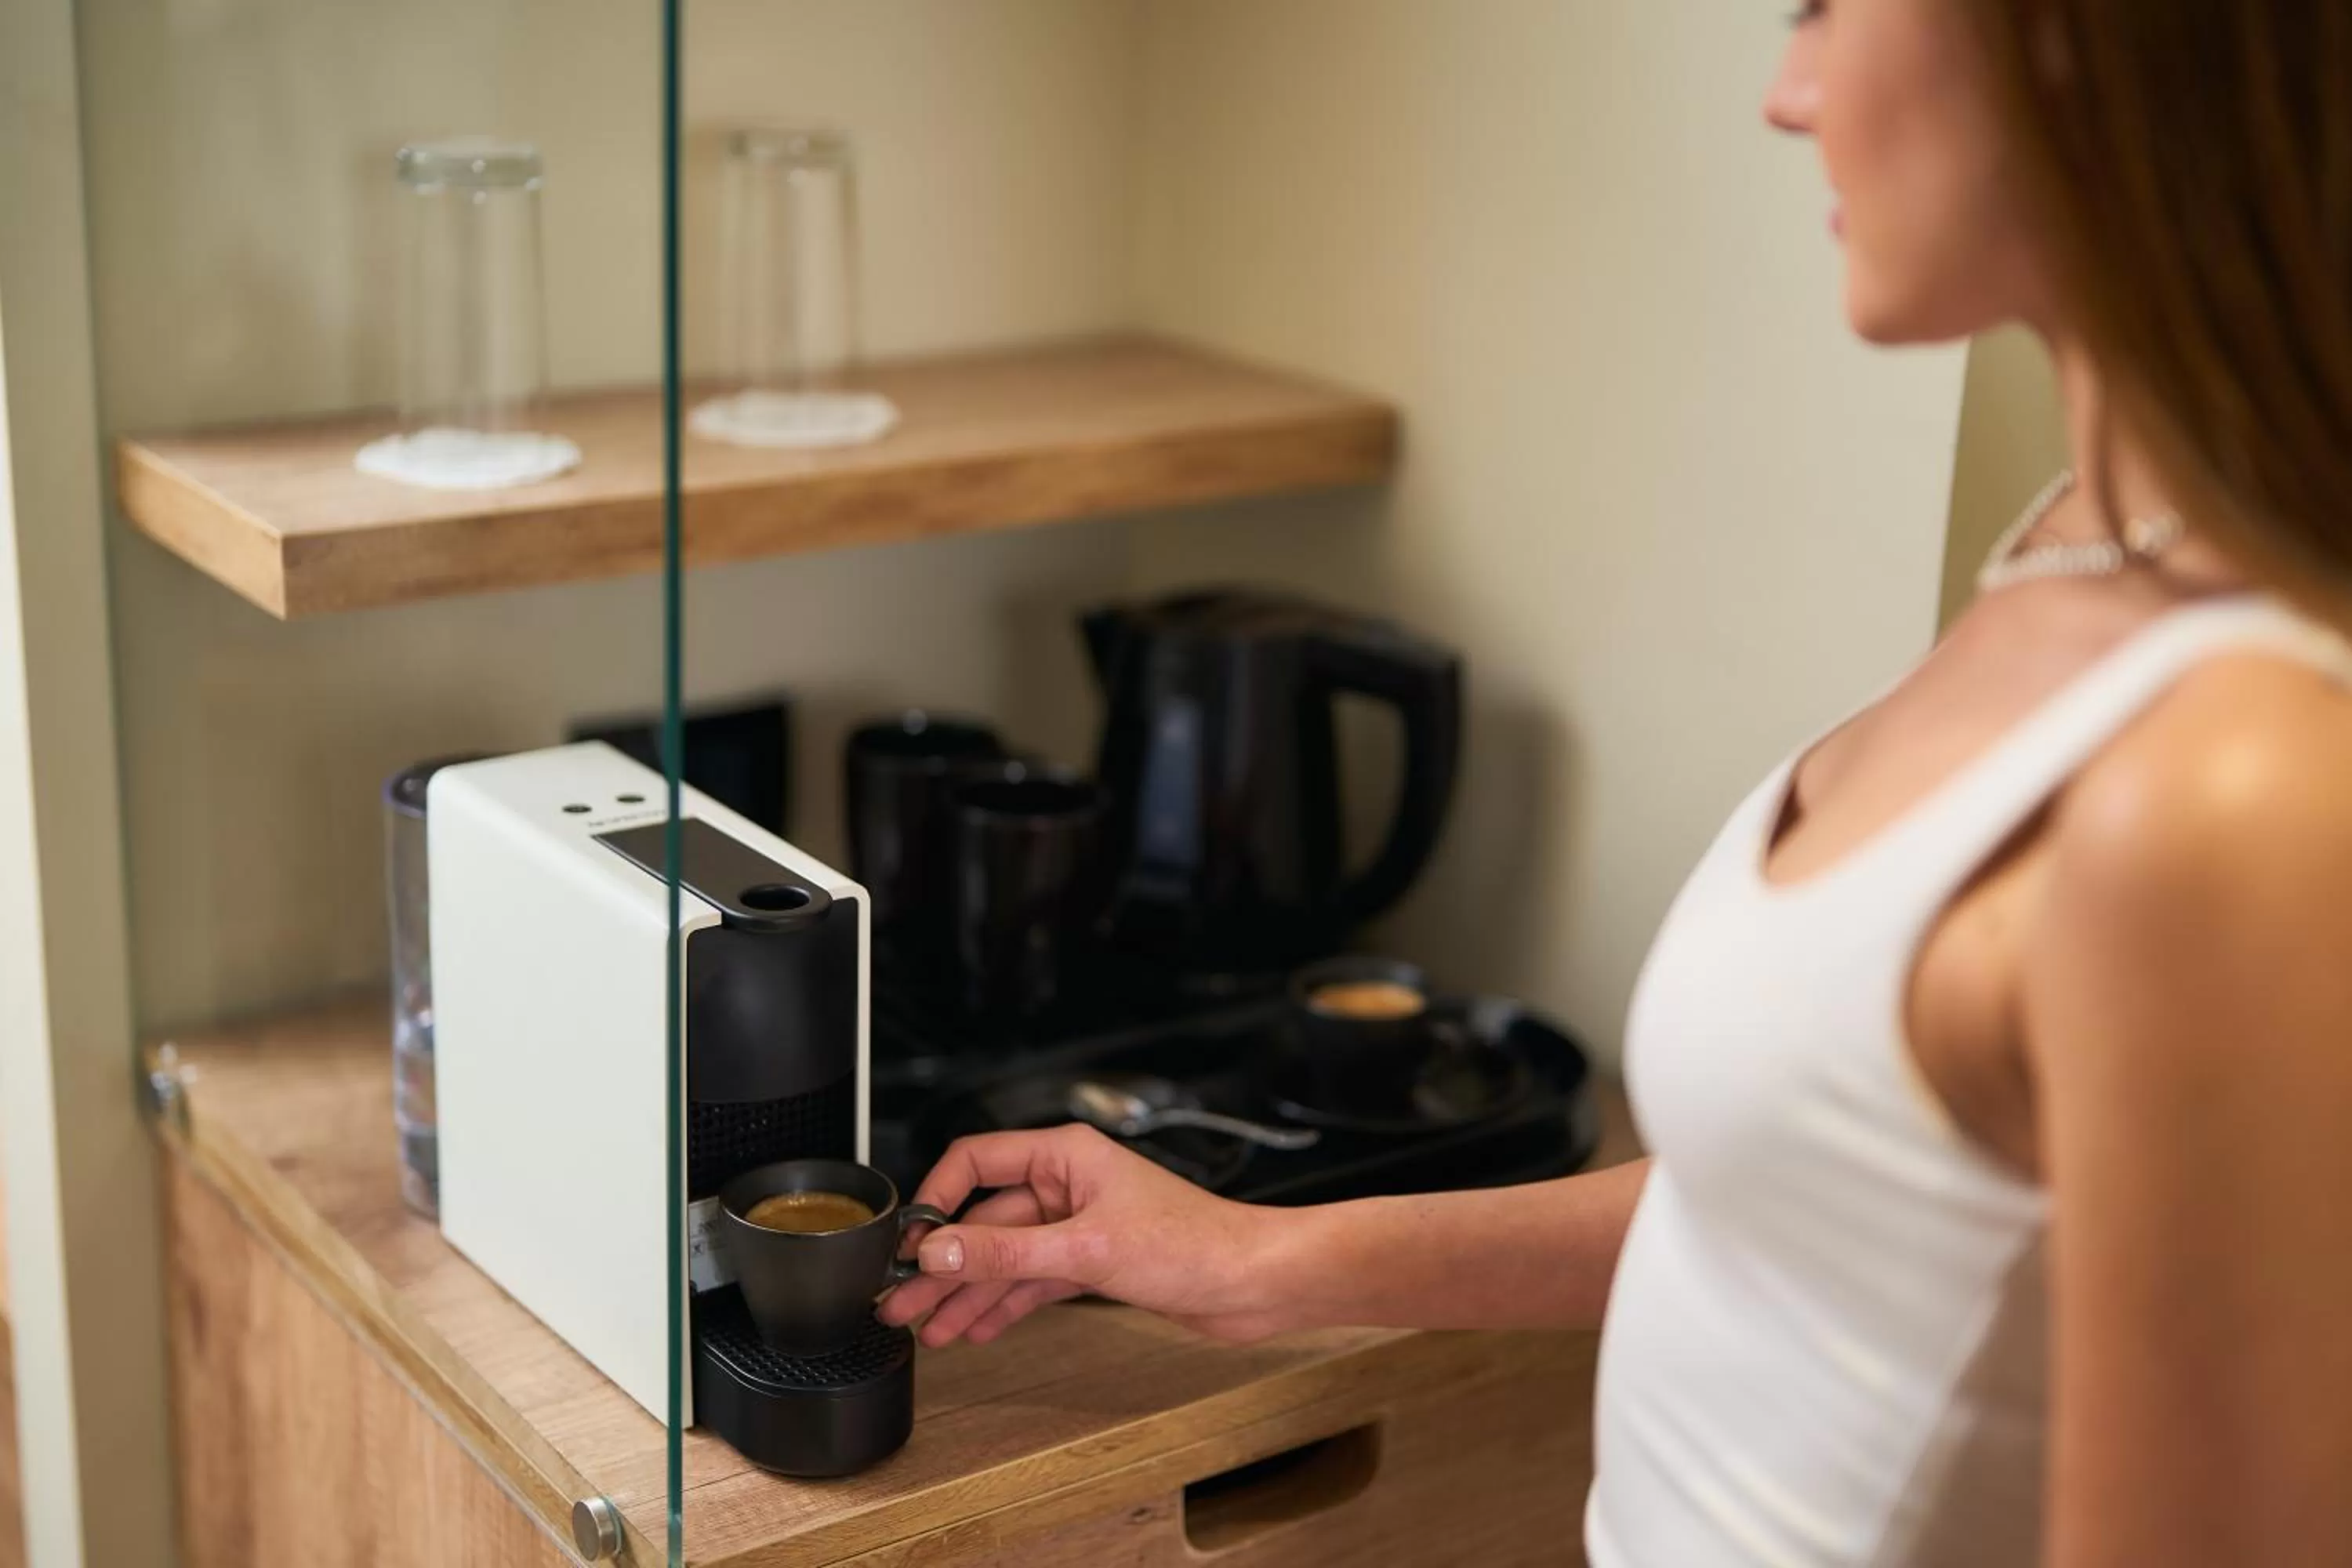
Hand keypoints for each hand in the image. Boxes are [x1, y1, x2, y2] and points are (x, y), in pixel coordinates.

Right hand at [879, 1123, 1292, 1347]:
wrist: (1254, 1282)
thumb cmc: (1196, 1244)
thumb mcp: (1087, 1249)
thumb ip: (1008, 1254)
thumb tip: (941, 1251)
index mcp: (1066, 1155)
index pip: (977, 1161)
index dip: (937, 1199)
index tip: (909, 1242)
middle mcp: (1068, 1184)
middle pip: (986, 1220)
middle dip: (944, 1264)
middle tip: (901, 1302)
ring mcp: (1079, 1225)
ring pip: (1006, 1258)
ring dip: (968, 1293)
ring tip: (930, 1329)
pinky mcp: (1093, 1261)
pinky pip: (1033, 1281)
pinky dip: (1005, 1305)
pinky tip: (976, 1329)